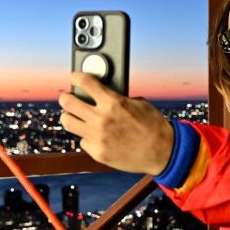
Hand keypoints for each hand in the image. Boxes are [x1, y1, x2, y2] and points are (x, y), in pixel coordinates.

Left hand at [58, 72, 173, 174]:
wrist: (163, 152)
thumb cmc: (153, 126)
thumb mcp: (138, 103)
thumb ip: (117, 98)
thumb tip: (101, 95)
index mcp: (113, 102)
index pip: (84, 82)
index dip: (76, 77)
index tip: (74, 78)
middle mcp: (101, 119)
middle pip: (67, 102)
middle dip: (65, 97)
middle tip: (68, 98)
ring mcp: (98, 137)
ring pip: (68, 122)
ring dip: (69, 117)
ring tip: (73, 116)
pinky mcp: (98, 153)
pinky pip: (83, 141)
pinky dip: (87, 137)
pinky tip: (96, 136)